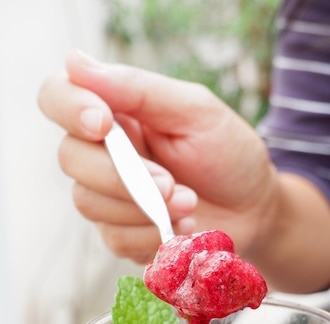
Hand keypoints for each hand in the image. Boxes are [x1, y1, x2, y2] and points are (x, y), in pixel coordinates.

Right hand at [38, 49, 275, 264]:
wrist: (254, 210)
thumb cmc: (228, 154)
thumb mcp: (196, 111)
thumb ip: (140, 89)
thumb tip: (76, 62)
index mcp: (117, 112)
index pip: (58, 98)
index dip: (69, 108)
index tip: (103, 123)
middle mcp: (103, 152)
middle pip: (70, 158)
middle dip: (120, 175)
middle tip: (171, 183)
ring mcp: (110, 196)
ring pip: (88, 202)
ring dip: (142, 208)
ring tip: (189, 203)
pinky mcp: (123, 233)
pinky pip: (114, 239)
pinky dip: (151, 235)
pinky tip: (184, 227)